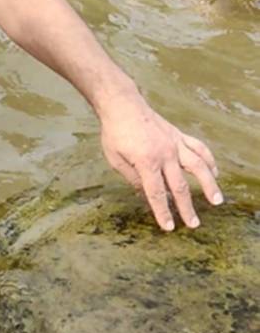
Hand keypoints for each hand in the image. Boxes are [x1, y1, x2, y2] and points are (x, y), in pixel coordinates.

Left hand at [99, 100, 222, 229]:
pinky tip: (215, 172)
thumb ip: (133, 179)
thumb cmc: (115, 134)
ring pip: (198, 166)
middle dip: (187, 207)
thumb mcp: (116, 160)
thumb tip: (146, 196)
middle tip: (194, 224)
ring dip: (209, 184)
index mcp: (147, 162)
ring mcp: (175, 144)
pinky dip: (208, 160)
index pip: (157, 193)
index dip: (163, 212)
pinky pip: (198, 148)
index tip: (170, 227)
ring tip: (217, 200)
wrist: (123, 105)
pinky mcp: (179, 136)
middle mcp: (165, 154)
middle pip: (180, 186)